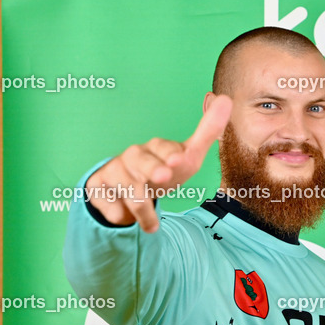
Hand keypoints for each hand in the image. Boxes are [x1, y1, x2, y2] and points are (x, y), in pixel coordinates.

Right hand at [85, 94, 231, 230]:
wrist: (127, 192)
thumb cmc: (161, 171)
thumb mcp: (186, 157)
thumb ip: (207, 132)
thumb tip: (225, 99)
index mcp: (154, 148)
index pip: (162, 147)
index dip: (170, 153)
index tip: (179, 159)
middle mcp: (133, 156)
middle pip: (140, 159)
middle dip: (152, 168)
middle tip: (164, 177)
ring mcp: (114, 171)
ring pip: (127, 187)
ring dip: (141, 208)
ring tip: (152, 225)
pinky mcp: (98, 188)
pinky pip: (107, 202)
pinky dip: (117, 213)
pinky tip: (123, 217)